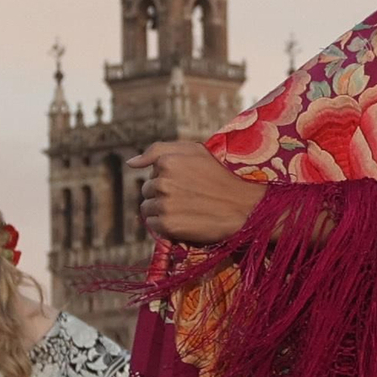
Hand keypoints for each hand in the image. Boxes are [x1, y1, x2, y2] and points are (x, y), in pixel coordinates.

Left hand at [132, 141, 265, 244]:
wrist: (246, 207)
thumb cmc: (221, 176)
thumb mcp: (194, 151)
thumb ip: (158, 150)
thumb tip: (130, 163)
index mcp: (167, 161)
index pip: (153, 173)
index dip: (170, 180)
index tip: (188, 184)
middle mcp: (162, 182)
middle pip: (147, 192)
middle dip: (162, 196)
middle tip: (189, 199)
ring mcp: (164, 205)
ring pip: (147, 209)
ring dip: (162, 212)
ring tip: (187, 211)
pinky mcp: (168, 226)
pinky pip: (153, 226)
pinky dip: (165, 226)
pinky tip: (185, 222)